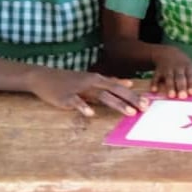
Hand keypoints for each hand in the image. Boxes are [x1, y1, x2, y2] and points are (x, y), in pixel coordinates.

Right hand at [26, 68, 146, 116]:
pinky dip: (84, 107)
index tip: (148, 103)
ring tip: (129, 112)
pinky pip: (76, 102)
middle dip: (131, 99)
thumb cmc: (70, 80)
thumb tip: (130, 82)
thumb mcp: (92, 79)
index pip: (120, 87)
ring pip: (101, 96)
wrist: (43, 76)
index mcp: (98, 79)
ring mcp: (79, 89)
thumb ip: (111, 81)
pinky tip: (91, 114)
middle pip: (115, 90)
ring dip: (117, 104)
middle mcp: (91, 82)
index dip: (134, 94)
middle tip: (144, 108)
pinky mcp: (66, 97)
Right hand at [151, 46, 191, 98]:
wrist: (166, 52)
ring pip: (169, 78)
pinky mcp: (158, 71)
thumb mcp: (191, 65)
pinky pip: (156, 77)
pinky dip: (154, 83)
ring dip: (170, 87)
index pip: (191, 75)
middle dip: (181, 87)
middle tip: (182, 96)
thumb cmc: (182, 63)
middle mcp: (178, 68)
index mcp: (188, 67)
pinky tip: (154, 90)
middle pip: (180, 77)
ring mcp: (167, 69)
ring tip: (171, 96)